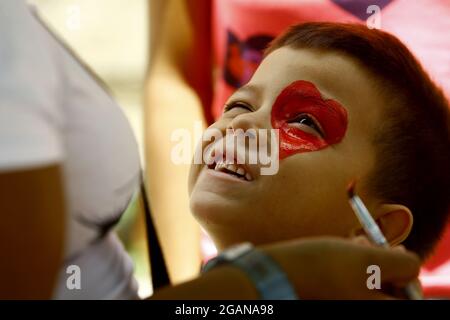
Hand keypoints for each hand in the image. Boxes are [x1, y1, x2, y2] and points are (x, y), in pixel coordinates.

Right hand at [262, 237, 420, 298]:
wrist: (274, 275)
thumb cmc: (320, 266)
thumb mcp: (367, 260)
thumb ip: (401, 263)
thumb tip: (410, 263)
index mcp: (374, 311)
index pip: (409, 298)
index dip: (406, 275)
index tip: (391, 255)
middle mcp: (359, 310)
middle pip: (388, 291)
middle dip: (383, 263)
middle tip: (366, 244)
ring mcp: (343, 304)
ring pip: (369, 284)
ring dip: (367, 260)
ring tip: (351, 243)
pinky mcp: (331, 299)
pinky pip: (352, 285)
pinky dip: (351, 266)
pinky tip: (340, 252)